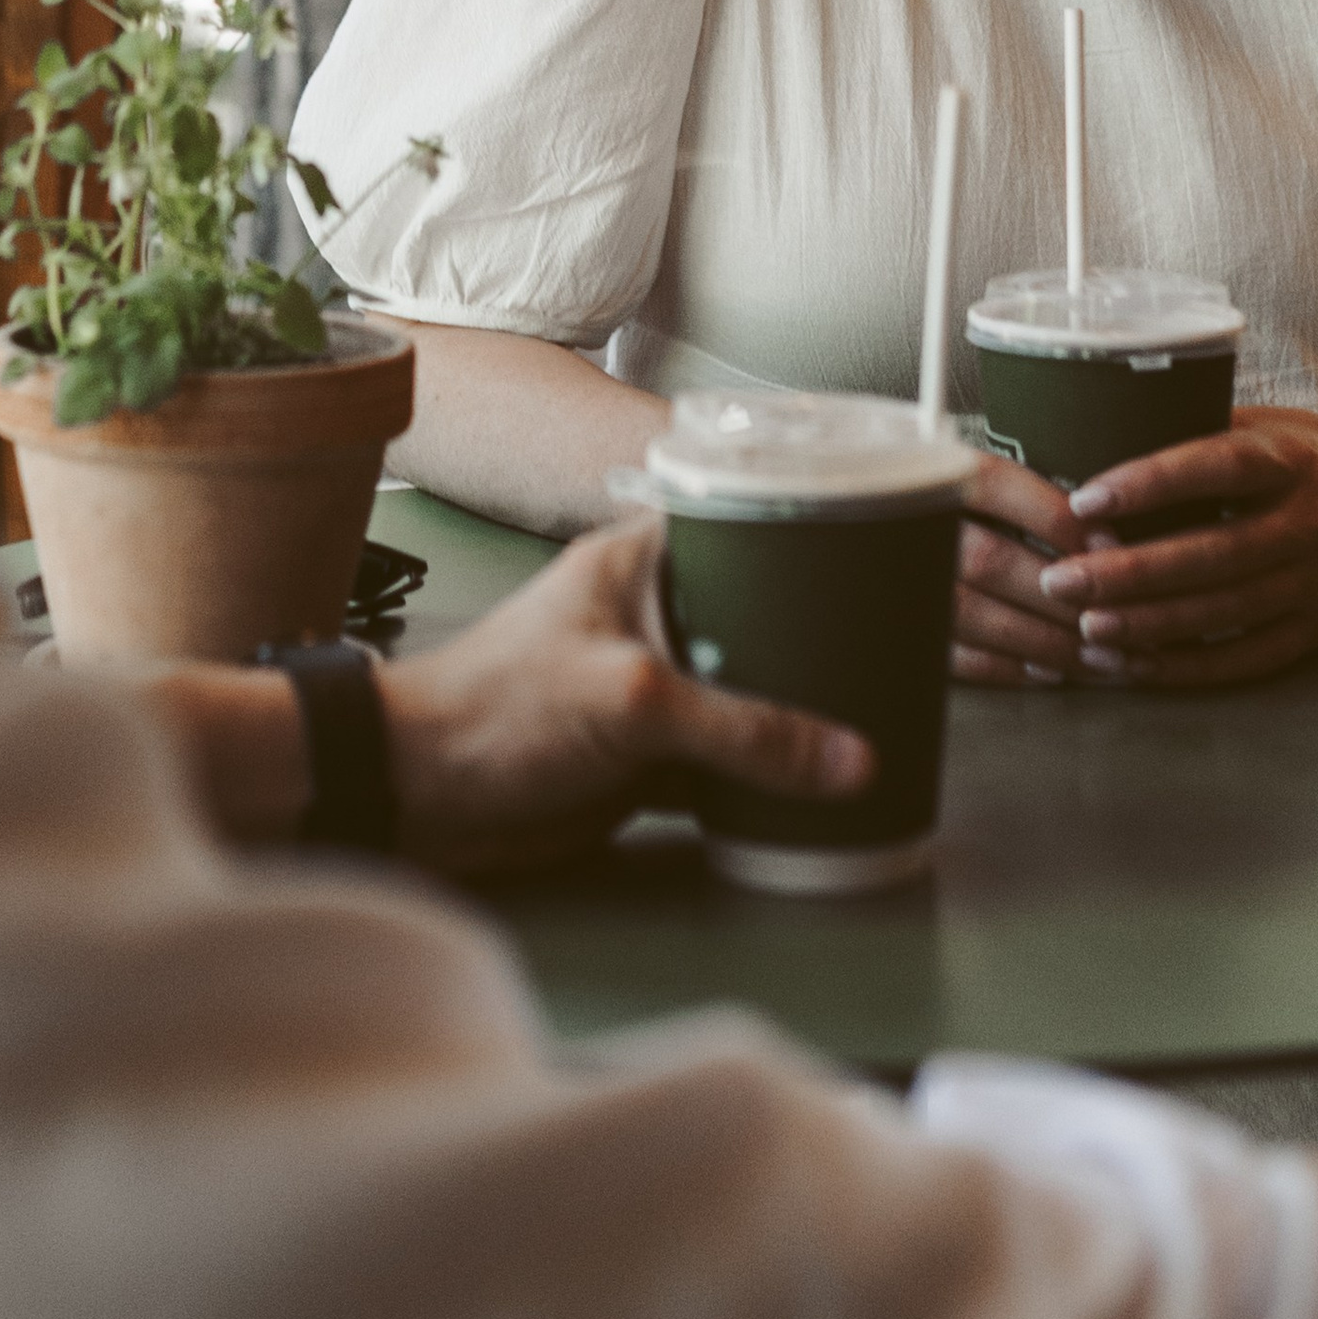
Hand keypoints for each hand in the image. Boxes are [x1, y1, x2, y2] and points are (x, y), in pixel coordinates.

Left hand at [381, 514, 873, 878]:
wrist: (417, 795)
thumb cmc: (493, 709)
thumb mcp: (633, 701)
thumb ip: (744, 730)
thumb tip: (849, 758)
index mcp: (639, 560)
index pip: (742, 524)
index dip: (808, 533)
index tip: (881, 547)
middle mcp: (650, 612)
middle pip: (759, 614)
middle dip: (821, 634)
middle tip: (899, 644)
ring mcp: (651, 683)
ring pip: (747, 688)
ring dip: (798, 708)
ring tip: (883, 711)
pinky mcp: (646, 751)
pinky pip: (726, 756)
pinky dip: (768, 770)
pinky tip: (821, 780)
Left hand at [951, 408, 1317, 689]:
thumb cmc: (1308, 452)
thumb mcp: (1266, 422)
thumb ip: (1195, 431)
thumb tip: (1094, 435)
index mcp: (1292, 459)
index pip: (1218, 466)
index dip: (1151, 483)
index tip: (1085, 499)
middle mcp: (1311, 521)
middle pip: (1214, 555)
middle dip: (1130, 573)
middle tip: (1060, 580)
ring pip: (1225, 612)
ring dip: (1150, 626)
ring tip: (1084, 628)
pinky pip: (1247, 658)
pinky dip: (1187, 667)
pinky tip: (1133, 665)